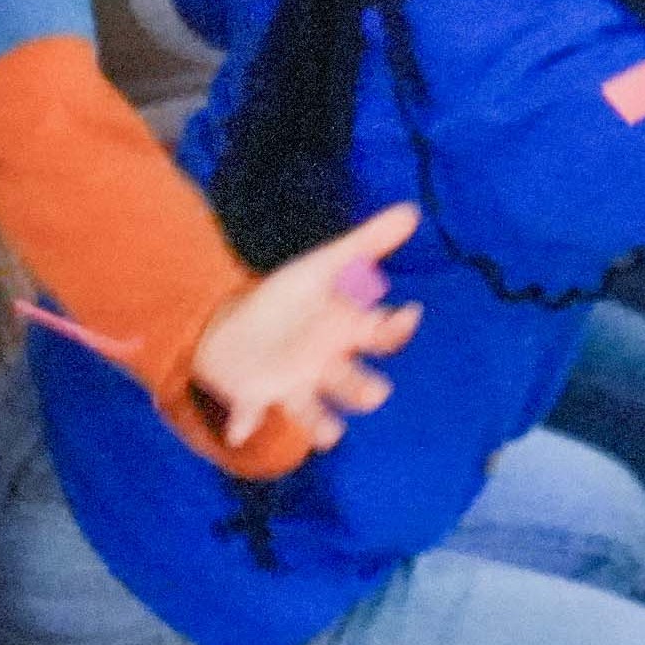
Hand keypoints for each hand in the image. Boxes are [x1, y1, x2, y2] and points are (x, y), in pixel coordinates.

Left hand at [191, 203, 424, 448]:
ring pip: (311, 412)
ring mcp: (290, 386)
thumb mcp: (325, 266)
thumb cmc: (289, 301)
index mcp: (344, 334)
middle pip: (353, 384)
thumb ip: (367, 243)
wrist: (233, 327)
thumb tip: (411, 211)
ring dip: (319, 423)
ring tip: (329, 434)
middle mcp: (325, 367)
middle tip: (376, 393)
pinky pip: (249, 413)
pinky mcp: (253, 396)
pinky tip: (239, 428)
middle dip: (364, 390)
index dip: (396, 329)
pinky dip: (244, 421)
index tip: (408, 315)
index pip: (380, 337)